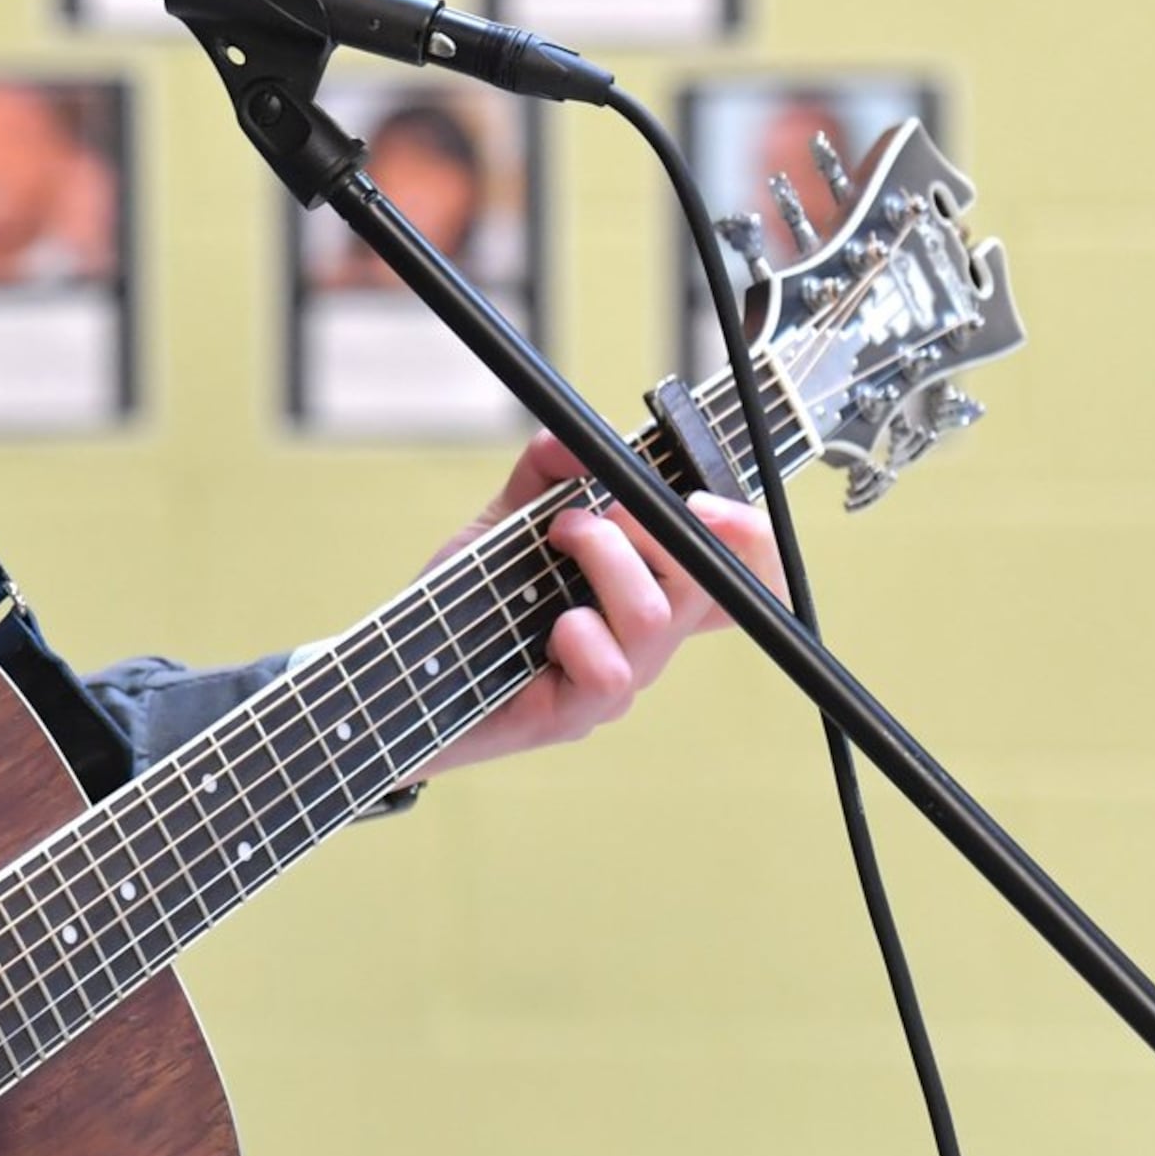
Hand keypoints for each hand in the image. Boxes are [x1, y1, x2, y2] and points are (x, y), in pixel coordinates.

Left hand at [404, 430, 780, 778]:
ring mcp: (615, 686)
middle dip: (653, 525)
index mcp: (645, 594)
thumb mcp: (503, 523)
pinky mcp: (571, 718)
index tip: (708, 502)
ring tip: (555, 542)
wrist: (403, 674)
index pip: (739, 578)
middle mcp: (643, 643)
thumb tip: (573, 437)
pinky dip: (581, 634)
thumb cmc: (463, 606)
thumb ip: (542, 475)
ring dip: (606, 560)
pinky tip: (550, 625)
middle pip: (709, 585)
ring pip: (655, 618)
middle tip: (587, 510)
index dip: (751, 542)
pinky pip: (609, 676)